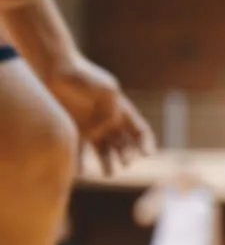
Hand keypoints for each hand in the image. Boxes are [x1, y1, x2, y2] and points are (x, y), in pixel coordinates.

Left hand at [45, 58, 153, 175]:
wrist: (58, 70)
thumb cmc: (85, 76)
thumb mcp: (107, 89)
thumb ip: (113, 109)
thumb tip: (109, 127)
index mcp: (122, 111)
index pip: (140, 132)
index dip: (146, 144)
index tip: (147, 154)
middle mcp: (109, 122)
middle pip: (124, 145)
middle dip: (128, 155)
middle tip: (127, 163)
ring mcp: (92, 127)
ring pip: (104, 151)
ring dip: (108, 163)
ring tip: (110, 174)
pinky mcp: (74, 130)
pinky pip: (80, 150)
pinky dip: (81, 161)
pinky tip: (82, 170)